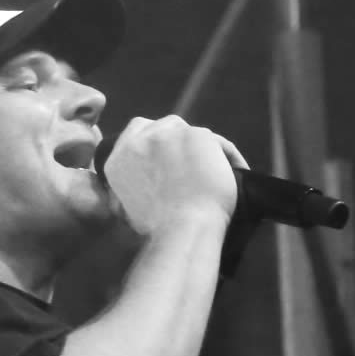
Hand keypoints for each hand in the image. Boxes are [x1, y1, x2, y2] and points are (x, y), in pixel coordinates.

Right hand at [101, 115, 248, 237]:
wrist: (182, 229)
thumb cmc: (156, 228)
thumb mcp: (124, 209)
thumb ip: (124, 187)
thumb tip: (123, 188)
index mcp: (119, 156)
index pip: (136, 130)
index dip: (155, 143)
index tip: (166, 160)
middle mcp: (142, 137)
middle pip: (167, 126)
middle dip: (179, 142)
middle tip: (190, 168)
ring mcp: (171, 132)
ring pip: (193, 135)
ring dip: (202, 150)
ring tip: (212, 175)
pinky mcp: (199, 134)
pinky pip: (218, 143)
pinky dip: (227, 158)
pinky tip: (235, 173)